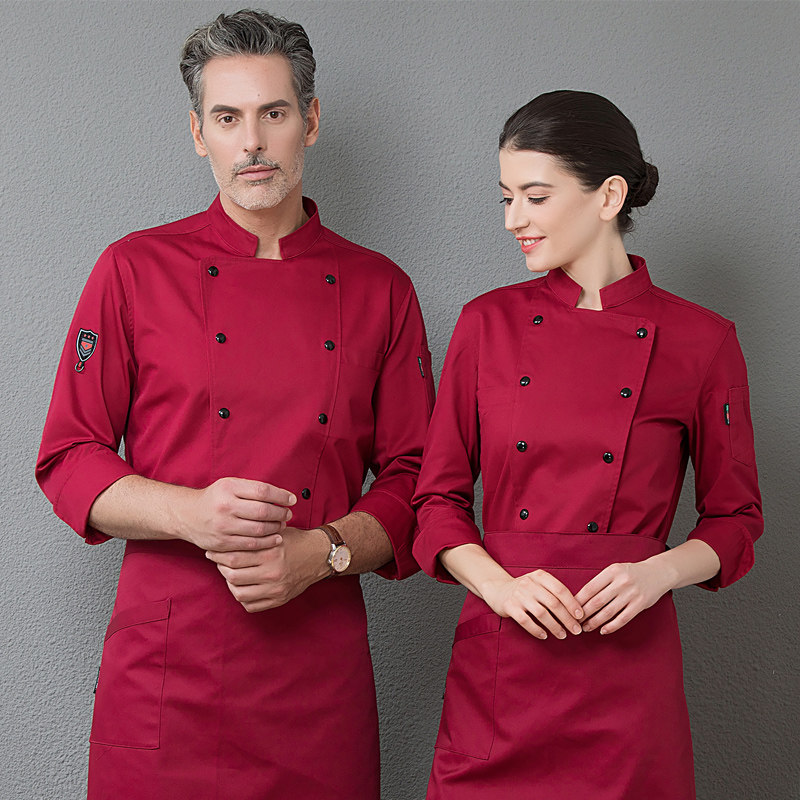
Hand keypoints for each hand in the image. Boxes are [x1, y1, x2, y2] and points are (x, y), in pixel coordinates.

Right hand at [178, 477, 295, 551]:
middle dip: (281, 513)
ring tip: (282, 525)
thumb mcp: (230, 485)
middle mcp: (225, 506)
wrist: (188, 515)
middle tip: (288, 514)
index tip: (292, 500)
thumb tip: (282, 496)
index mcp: (229, 488)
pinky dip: (266, 542)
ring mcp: (223, 526)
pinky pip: (250, 544)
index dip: (281, 496)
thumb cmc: (215, 498)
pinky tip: (275, 539)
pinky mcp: (222, 543)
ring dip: (276, 528)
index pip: (263, 491)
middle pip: (263, 511)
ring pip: (259, 529)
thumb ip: (253, 489)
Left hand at [206, 527, 329, 611]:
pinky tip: (243, 586)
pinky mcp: (279, 600)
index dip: (219, 555)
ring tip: (231, 575)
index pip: (234, 557)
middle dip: (221, 569)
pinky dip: (243, 597)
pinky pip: (251, 605)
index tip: (213, 551)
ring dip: (231, 584)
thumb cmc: (296, 541)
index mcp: (270, 553)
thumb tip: (227, 539)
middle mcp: (272, 573)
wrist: (319, 556)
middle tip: (219, 563)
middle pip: (233, 576)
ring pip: (239, 593)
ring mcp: (276, 589)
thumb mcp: (276, 533)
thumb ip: (254, 537)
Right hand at [480, 569, 583, 639]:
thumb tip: (576, 610)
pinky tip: (544, 635)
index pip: (560, 589)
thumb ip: (554, 592)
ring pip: (541, 613)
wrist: (498, 589)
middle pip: (553, 603)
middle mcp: (529, 583)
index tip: (580, 616)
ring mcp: (518, 595)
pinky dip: (536, 630)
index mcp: (539, 576)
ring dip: (555, 626)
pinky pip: (525, 621)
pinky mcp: (509, 606)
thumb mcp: (539, 583)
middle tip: (576, 630)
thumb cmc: (525, 590)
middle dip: (567, 619)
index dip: (572, 603)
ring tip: (563, 635)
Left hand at [575, 560, 672, 634]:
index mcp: (612, 571)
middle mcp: (621, 582)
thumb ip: (601, 582)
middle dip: (584, 614)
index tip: (569, 609)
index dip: (578, 601)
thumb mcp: (615, 570)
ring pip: (608, 612)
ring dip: (595, 622)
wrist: (658, 573)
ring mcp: (631, 594)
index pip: (590, 588)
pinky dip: (611, 626)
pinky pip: (623, 618)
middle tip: (575, 622)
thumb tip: (580, 598)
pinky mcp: (640, 604)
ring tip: (586, 627)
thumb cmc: (631, 573)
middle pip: (597, 601)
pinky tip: (603, 630)